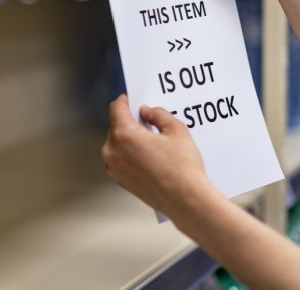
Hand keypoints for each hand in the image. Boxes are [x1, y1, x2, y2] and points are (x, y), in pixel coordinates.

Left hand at [101, 94, 212, 215]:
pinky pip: (119, 158)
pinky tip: (148, 156)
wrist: (186, 200)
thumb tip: (147, 111)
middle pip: (115, 125)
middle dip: (129, 120)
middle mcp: (113, 151)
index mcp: (124, 135)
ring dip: (128, 138)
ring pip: (116, 143)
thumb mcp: (176, 129)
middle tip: (148, 121)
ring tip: (150, 140)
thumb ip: (158, 114)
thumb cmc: (182, 168)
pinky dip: (128, 153)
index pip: (116, 107)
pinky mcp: (119, 180)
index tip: (133, 99)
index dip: (126, 100)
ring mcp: (114, 167)